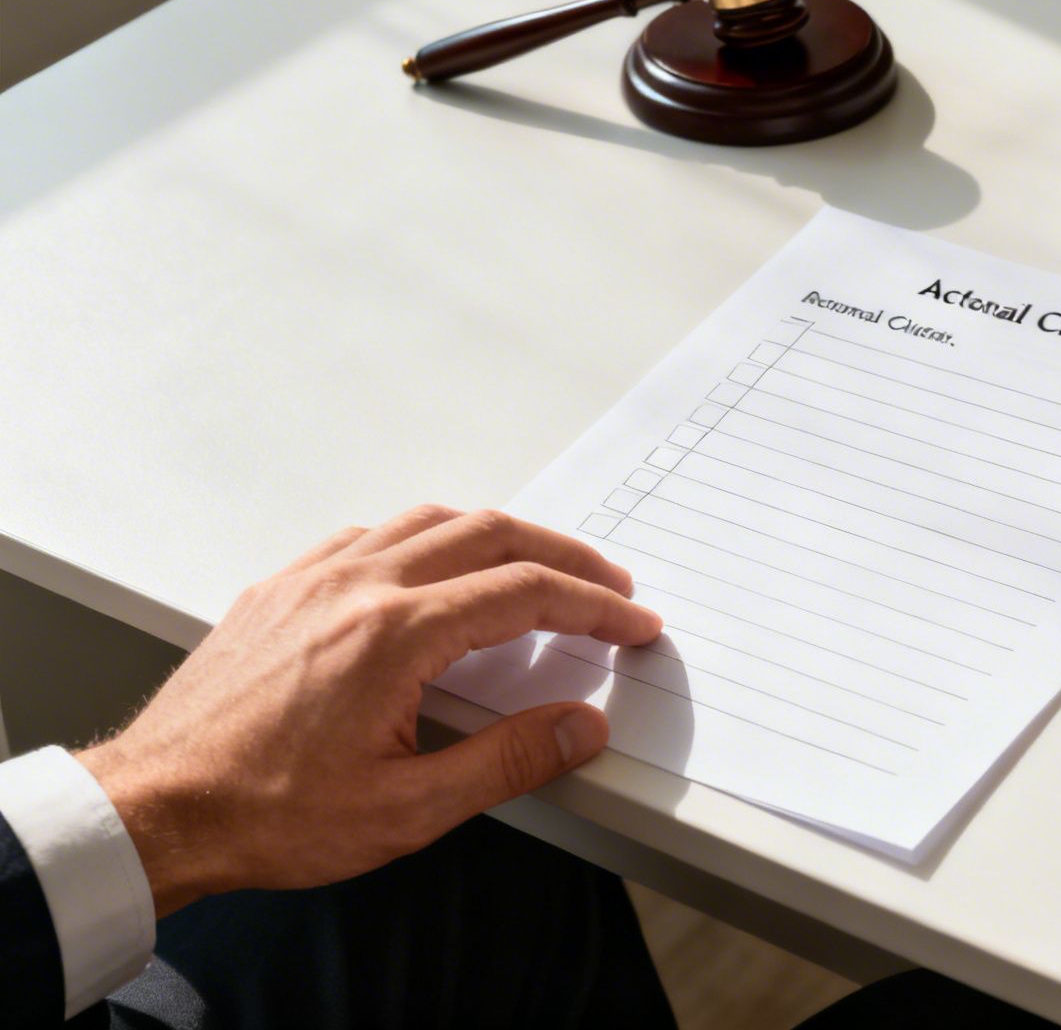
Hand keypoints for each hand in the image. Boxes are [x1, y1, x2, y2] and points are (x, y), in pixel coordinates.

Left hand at [76, 506, 663, 917]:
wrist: (155, 811)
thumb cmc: (263, 814)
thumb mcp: (407, 810)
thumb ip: (508, 761)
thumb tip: (578, 728)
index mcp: (394, 635)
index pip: (525, 593)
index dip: (595, 605)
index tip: (631, 622)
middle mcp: (355, 588)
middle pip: (489, 535)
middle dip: (564, 556)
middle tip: (609, 586)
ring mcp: (312, 580)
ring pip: (429, 521)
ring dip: (499, 537)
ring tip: (538, 567)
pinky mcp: (279, 590)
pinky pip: (370, 535)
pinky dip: (427, 540)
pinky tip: (436, 570)